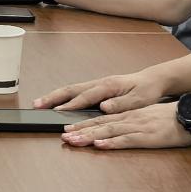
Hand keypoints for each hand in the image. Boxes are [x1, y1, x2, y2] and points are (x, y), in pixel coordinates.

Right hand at [34, 68, 170, 112]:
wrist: (153, 80)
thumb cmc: (147, 91)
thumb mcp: (139, 100)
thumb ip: (121, 104)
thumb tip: (104, 106)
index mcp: (108, 86)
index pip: (86, 96)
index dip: (71, 104)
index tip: (57, 111)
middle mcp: (100, 83)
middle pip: (72, 89)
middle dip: (53, 97)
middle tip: (37, 104)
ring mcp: (97, 84)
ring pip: (72, 89)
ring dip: (55, 96)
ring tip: (40, 103)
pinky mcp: (98, 87)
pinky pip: (77, 91)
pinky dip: (63, 96)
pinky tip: (56, 102)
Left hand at [55, 104, 190, 150]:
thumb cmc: (172, 118)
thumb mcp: (149, 117)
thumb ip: (133, 122)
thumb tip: (117, 129)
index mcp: (130, 115)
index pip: (102, 119)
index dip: (83, 124)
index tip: (67, 128)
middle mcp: (130, 119)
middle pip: (101, 124)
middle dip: (80, 130)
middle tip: (63, 135)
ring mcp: (138, 127)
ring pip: (109, 132)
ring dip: (89, 136)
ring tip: (74, 140)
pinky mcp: (148, 137)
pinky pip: (127, 140)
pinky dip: (112, 143)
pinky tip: (100, 145)